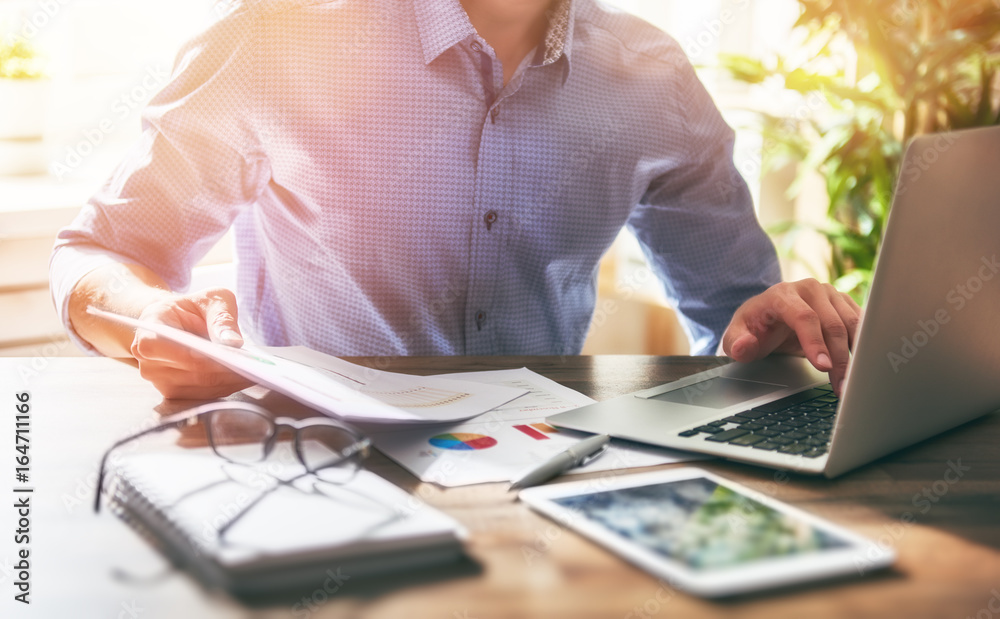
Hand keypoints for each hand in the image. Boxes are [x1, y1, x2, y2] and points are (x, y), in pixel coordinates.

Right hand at [130, 287, 253, 398]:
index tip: (232, 356)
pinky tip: (243, 378)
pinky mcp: (173, 392)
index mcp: (150, 329)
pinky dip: (225, 387)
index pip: (170, 348)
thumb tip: (233, 342)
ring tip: (254, 372)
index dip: (201, 355)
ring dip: (229, 382)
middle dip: (225, 371)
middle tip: (254, 367)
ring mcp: (158, 380)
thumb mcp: (211, 299)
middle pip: (191, 372)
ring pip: (199, 388)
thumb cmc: (192, 308)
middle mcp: (148, 359)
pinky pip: (203, 395)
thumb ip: (221, 317)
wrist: (176, 320)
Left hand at [722, 280, 860, 394]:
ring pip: (852, 325)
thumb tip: (744, 347)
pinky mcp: (845, 304)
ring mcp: (830, 295)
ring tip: (853, 382)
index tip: (823, 366)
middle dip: (839, 359)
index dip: (815, 342)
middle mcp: (810, 289)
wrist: (768, 315)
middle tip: (842, 386)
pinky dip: (865, 346)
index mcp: (783, 294)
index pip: (804, 317)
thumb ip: (736, 343)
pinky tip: (864, 366)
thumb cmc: (755, 327)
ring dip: (856, 355)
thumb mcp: (736, 336)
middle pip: (832, 324)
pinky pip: (862, 325)